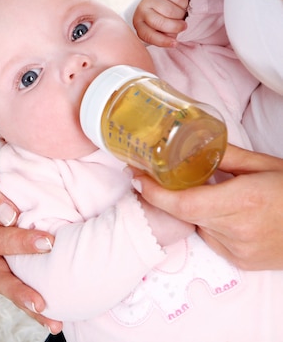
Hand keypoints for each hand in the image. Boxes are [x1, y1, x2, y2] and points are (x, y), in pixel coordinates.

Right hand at [0, 156, 62, 333]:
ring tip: (43, 307)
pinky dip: (29, 304)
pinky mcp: (1, 266)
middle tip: (46, 245)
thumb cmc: (29, 164)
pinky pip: (11, 287)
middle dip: (13, 244)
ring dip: (17, 290)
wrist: (32, 185)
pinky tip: (53, 319)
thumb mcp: (26, 148)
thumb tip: (30, 131)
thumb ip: (27, 142)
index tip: (11, 213)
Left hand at [131, 144, 282, 269]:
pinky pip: (211, 238)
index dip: (153, 192)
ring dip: (195, 208)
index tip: (136, 176)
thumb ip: (227, 155)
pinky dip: (210, 222)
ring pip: (197, 225)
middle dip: (169, 194)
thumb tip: (195, 141)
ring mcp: (237, 250)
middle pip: (185, 213)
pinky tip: (229, 212)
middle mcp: (236, 231)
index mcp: (243, 202)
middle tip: (159, 174)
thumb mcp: (266, 165)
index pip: (182, 204)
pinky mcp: (240, 261)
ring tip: (216, 192)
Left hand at [132, 0, 187, 47]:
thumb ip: (165, 37)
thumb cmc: (164, 18)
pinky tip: (181, 4)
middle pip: (160, 23)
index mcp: (139, 23)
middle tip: (183, 26)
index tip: (175, 44)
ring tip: (180, 14)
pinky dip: (184, 4)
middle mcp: (141, 10)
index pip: (148, 35)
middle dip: (175, 27)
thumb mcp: (161, 30)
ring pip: (170, 11)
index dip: (163, 41)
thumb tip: (173, 42)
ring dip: (181, 15)